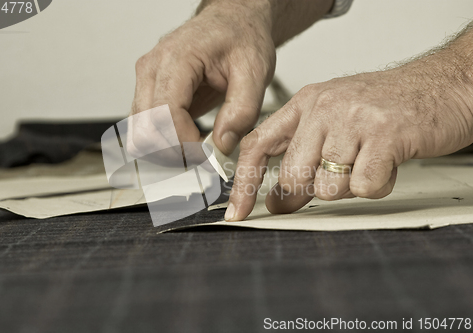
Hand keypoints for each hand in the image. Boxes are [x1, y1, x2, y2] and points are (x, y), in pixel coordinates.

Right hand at [128, 2, 275, 155]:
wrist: (232, 23)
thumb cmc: (240, 38)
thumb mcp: (255, 71)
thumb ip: (242, 110)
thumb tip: (222, 144)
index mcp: (175, 59)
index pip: (164, 115)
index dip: (185, 143)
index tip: (210, 154)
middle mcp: (152, 70)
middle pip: (143, 131)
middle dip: (174, 153)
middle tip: (203, 157)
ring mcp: (146, 82)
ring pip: (138, 135)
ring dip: (166, 152)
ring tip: (197, 150)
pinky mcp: (149, 94)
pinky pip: (144, 130)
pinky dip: (163, 145)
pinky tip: (188, 142)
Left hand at [225, 65, 472, 220]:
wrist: (440, 85)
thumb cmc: (384, 108)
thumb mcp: (332, 125)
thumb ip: (300, 160)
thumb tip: (274, 201)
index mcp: (305, 104)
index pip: (258, 146)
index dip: (244, 184)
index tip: (238, 212)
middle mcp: (324, 108)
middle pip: (293, 176)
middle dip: (313, 190)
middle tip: (338, 175)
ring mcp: (353, 120)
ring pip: (328, 187)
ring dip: (350, 186)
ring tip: (367, 161)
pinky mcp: (384, 135)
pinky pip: (364, 187)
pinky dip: (378, 185)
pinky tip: (387, 163)